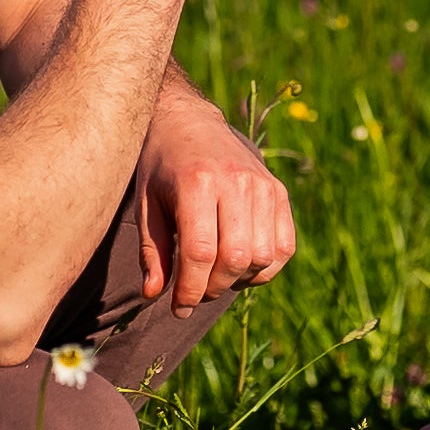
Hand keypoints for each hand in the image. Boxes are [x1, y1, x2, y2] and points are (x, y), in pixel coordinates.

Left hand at [137, 98, 293, 309]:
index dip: (190, 289)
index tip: (178, 307)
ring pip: (261, 257)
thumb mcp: (146, 205)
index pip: (200, 252)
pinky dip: (264, 268)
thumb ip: (152, 250)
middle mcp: (236, 182)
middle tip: (194, 292)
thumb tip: (153, 295)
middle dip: (212, 288)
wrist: (188, 122)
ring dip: (237, 281)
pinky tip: (240, 266)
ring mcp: (263, 185)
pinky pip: (283, 247)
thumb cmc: (161, 167)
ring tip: (215, 277)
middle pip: (234, 258)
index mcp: (197, 182)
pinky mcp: (278, 191)